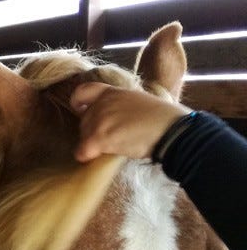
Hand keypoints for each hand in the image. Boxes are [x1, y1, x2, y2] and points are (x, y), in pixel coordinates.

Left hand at [70, 82, 187, 161]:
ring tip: (115, 147)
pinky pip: (82, 151)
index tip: (80, 110)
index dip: (78, 102)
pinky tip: (96, 158)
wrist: (172, 130)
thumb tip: (114, 118)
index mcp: (112, 92)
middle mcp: (102, 103)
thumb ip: (120, 106)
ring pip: (83, 136)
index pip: (83, 91)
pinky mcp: (99, 137)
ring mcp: (99, 119)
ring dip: (94, 144)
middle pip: (84, 121)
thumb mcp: (138, 102)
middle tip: (113, 139)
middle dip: (93, 131)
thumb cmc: (163, 119)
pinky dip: (87, 156)